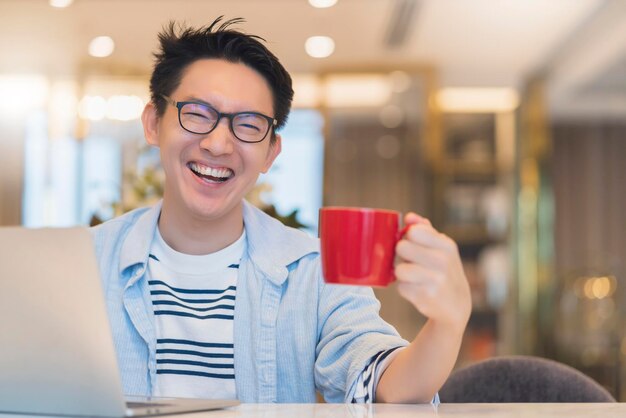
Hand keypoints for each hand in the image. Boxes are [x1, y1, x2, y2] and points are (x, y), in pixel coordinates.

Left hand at [394, 213, 471, 329]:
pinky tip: (418, 289)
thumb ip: (425, 230)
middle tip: (412, 262)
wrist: (457, 305)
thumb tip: (409, 217)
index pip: (413, 231)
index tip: (414, 245)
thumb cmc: (444, 270)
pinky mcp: (425, 298)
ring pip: (399, 269)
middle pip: (402, 248)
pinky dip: (406, 289)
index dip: (408, 238)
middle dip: (403, 255)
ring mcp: (434, 280)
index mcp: (446, 245)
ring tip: (414, 277)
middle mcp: (442, 261)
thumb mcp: (442, 248)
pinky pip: (401, 287)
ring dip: (402, 274)